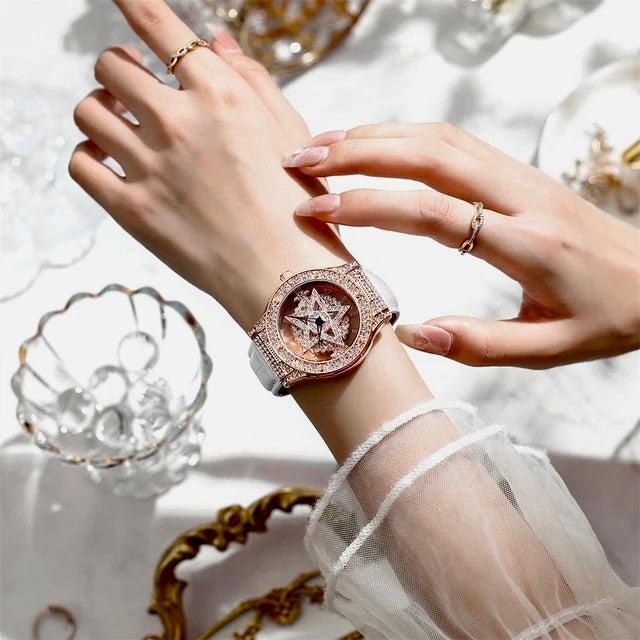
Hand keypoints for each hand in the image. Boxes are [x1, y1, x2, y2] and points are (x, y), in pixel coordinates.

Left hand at [69, 0, 349, 330]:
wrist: (287, 276)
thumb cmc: (297, 205)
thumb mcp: (289, 131)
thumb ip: (250, 77)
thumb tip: (211, 38)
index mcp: (222, 96)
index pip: (157, 25)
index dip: (132, 2)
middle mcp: (180, 123)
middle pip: (111, 64)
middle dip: (119, 70)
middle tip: (134, 90)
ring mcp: (151, 168)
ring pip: (88, 111)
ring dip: (101, 110)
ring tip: (123, 127)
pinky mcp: (133, 210)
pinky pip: (81, 164)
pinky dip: (90, 156)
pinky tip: (112, 162)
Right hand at [284, 123, 639, 367]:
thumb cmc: (608, 315)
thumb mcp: (551, 350)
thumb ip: (481, 345)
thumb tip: (411, 333)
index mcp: (528, 245)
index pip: (434, 213)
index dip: (371, 206)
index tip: (320, 210)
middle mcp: (521, 196)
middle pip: (430, 155)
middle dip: (359, 152)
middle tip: (303, 161)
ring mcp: (521, 176)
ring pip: (439, 137)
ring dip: (377, 134)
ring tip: (323, 146)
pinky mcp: (518, 171)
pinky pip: (453, 140)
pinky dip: (404, 135)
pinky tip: (373, 145)